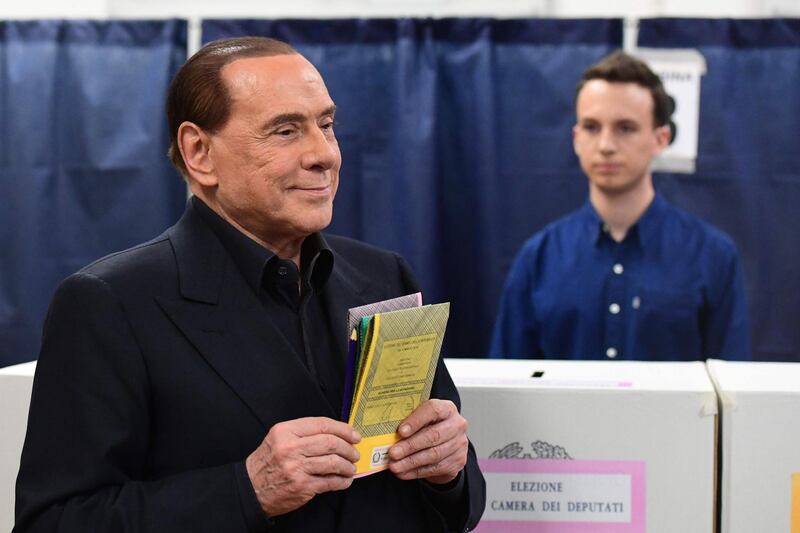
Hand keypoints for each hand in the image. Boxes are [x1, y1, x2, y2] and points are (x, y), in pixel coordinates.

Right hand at [246, 417, 360, 516]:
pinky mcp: (302, 486)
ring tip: (351, 467)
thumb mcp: (279, 438)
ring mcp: (296, 468)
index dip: (343, 429)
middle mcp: (290, 448)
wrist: (250, 488)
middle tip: (354, 452)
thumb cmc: (268, 462)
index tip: (354, 435)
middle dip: (349, 448)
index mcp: (286, 431)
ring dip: (348, 466)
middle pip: (331, 443)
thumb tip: (337, 433)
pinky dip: (342, 481)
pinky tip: (344, 480)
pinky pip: (330, 482)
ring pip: (333, 462)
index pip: (322, 425)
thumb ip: (304, 433)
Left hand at [387, 399, 467, 484]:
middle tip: (393, 453)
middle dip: (410, 446)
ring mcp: (459, 444)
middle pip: (433, 435)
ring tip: (394, 466)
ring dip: (411, 462)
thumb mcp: (423, 419)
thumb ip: (410, 421)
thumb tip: (386, 431)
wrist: (448, 445)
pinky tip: (403, 472)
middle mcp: (456, 425)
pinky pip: (434, 468)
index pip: (433, 410)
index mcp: (447, 409)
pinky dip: (416, 471)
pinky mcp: (457, 461)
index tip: (401, 431)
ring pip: (434, 455)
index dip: (416, 420)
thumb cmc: (431, 427)